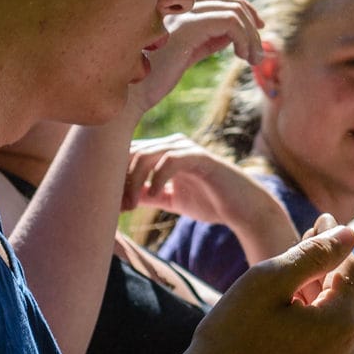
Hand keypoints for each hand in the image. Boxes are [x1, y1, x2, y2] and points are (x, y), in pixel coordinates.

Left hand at [123, 134, 296, 261]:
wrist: (242, 209)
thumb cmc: (210, 202)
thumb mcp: (171, 199)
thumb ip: (150, 194)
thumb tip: (122, 198)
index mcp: (165, 152)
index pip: (128, 154)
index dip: (114, 177)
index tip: (110, 203)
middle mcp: (173, 144)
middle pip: (131, 151)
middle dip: (119, 179)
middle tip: (119, 206)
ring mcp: (187, 148)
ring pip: (146, 155)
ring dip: (134, 181)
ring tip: (133, 204)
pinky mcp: (200, 157)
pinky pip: (169, 160)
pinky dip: (156, 179)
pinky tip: (153, 196)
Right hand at [133, 0, 262, 112]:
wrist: (131, 94)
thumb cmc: (155, 76)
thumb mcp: (188, 51)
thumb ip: (209, 37)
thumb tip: (236, 31)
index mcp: (173, 6)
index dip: (242, 5)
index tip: (258, 27)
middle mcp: (175, 4)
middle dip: (251, 20)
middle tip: (259, 49)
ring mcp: (179, 13)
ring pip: (233, 10)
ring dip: (251, 36)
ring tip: (254, 59)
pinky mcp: (186, 28)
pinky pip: (229, 21)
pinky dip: (245, 38)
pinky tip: (242, 57)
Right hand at [185, 221, 353, 353]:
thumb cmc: (230, 337)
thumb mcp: (268, 282)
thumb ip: (313, 254)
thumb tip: (350, 234)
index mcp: (341, 325)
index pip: (348, 270)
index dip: (332, 242)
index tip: (316, 219)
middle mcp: (349, 353)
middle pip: (345, 294)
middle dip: (327, 266)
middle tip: (305, 238)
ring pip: (335, 317)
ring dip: (318, 292)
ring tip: (289, 273)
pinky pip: (325, 341)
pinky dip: (312, 319)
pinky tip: (286, 307)